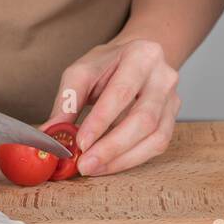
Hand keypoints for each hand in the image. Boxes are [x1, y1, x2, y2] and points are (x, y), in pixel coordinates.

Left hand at [45, 39, 179, 175]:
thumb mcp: (82, 71)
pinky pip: (158, 145)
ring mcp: (173, 99)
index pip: (122, 92)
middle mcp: (163, 77)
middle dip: (112, 147)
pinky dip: (132, 159)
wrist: (136, 59)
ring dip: (123, 158)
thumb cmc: (108, 64)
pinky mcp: (173, 119)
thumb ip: (68, 100)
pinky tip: (110, 163)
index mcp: (141, 56)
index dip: (101, 121)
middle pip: (144, 119)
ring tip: (94, 167)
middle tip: (86, 164)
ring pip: (155, 137)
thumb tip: (51, 132)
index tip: (80, 143)